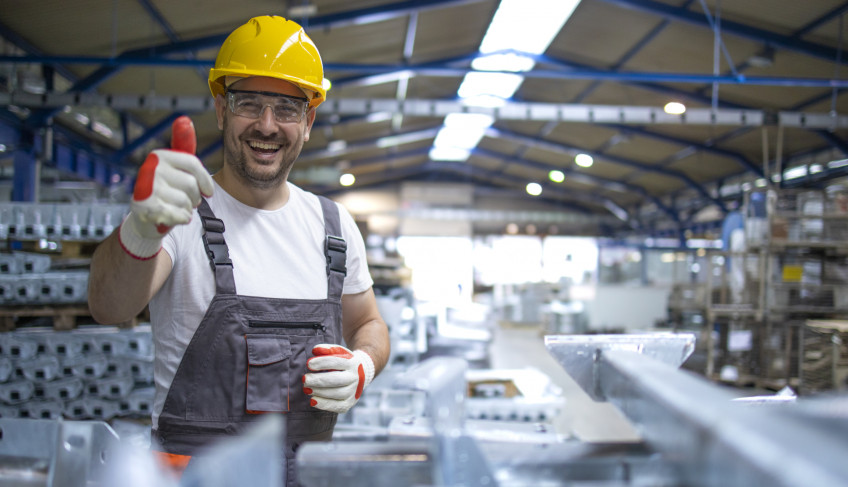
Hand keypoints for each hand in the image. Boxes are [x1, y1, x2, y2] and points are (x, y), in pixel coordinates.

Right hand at [119, 116, 213, 258]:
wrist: (146, 218)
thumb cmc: (167, 189)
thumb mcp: (176, 166)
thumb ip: (183, 145)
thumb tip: (184, 119)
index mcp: (160, 155)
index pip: (192, 163)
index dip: (205, 180)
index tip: (209, 193)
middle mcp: (150, 168)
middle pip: (191, 185)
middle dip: (194, 198)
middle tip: (185, 201)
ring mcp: (146, 188)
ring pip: (186, 202)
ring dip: (187, 209)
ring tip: (176, 207)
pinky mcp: (145, 208)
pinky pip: (178, 215)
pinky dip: (181, 219)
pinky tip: (172, 217)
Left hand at [303, 344, 374, 412]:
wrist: (362, 374)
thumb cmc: (344, 362)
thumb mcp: (339, 352)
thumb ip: (327, 349)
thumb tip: (315, 350)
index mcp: (352, 363)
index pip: (336, 362)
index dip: (322, 363)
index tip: (309, 364)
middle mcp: (355, 378)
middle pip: (337, 380)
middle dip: (318, 380)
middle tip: (304, 379)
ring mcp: (354, 391)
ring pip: (336, 393)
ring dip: (319, 392)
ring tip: (306, 389)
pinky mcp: (350, 403)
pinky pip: (337, 406)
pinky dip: (324, 404)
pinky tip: (313, 401)